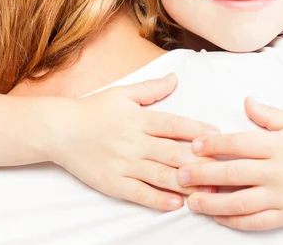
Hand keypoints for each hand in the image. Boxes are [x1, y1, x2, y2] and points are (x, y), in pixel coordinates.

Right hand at [40, 74, 219, 210]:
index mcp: (139, 118)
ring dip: (187, 184)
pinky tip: (176, 204)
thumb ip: (151, 89)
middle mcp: (135, 141)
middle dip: (200, 162)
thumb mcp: (122, 93)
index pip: (175, 124)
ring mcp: (124, 164)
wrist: (59, 130)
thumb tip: (175, 78)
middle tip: (223, 169)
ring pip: (162, 175)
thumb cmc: (93, 109)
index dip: (197, 130)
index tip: (217, 136)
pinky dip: (159, 199)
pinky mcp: (113, 182)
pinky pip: (140, 193)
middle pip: (174, 153)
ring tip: (208, 191)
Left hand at [177, 97, 282, 229]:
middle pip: (232, 172)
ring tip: (191, 201)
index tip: (193, 146)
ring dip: (212, 202)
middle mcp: (277, 171)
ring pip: (240, 201)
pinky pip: (258, 221)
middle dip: (202, 174)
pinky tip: (219, 217)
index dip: (212, 144)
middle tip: (180, 175)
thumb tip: (245, 102)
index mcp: (277, 144)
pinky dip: (236, 221)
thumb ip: (268, 114)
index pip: (237, 143)